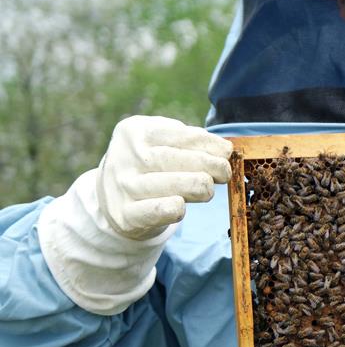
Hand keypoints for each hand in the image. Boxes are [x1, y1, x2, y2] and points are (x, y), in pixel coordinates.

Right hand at [97, 116, 232, 239]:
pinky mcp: (124, 215)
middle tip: (225, 172)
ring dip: (195, 186)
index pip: (177, 135)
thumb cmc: (150, 164)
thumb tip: (224, 149)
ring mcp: (122, 186)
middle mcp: (124, 157)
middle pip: (170, 159)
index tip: (227, 152)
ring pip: (165, 184)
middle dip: (206, 165)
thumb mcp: (162, 142)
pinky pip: (153, 211)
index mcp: (134, 131)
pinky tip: (182, 205)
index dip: (206, 143)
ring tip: (208, 189)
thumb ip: (190, 141)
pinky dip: (171, 208)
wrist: (114, 196)